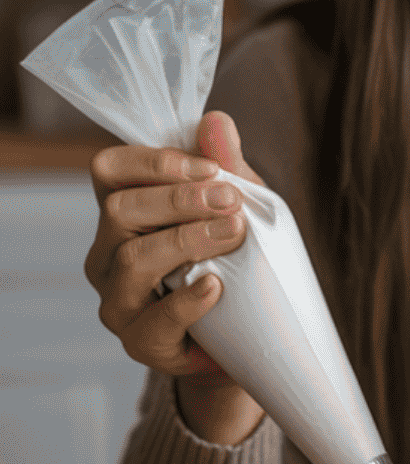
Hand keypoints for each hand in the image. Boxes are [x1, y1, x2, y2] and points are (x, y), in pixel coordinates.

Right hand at [85, 111, 265, 443]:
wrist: (247, 338)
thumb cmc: (234, 260)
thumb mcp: (238, 208)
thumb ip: (226, 168)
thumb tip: (216, 121)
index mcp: (124, 213)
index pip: (109, 170)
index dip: (155, 162)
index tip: (212, 170)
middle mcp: (108, 253)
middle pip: (119, 209)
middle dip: (179, 199)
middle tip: (231, 201)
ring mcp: (119, 299)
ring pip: (132, 259)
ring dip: (188, 240)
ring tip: (234, 234)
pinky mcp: (141, 342)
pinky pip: (154, 321)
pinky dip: (187, 301)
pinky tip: (217, 285)